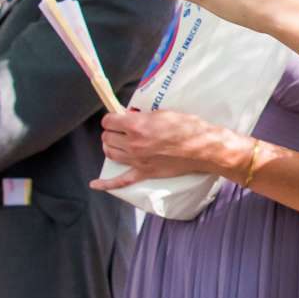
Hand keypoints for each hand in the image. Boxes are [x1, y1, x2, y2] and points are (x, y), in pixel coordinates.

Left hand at [91, 108, 230, 189]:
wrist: (203, 148)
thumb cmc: (188, 128)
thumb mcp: (163, 113)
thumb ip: (142, 116)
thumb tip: (130, 117)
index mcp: (136, 126)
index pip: (108, 121)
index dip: (112, 118)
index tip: (118, 118)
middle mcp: (133, 144)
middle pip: (107, 137)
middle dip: (112, 131)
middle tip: (122, 129)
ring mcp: (137, 160)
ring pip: (110, 153)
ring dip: (110, 146)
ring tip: (118, 143)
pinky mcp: (144, 173)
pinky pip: (121, 181)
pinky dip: (106, 184)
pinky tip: (95, 184)